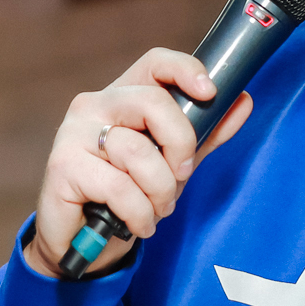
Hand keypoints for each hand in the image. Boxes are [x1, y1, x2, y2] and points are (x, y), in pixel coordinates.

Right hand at [26, 48, 252, 277]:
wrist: (81, 242)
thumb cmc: (126, 195)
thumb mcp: (172, 162)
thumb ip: (204, 133)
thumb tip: (242, 101)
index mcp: (122, 97)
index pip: (155, 63)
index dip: (185, 70)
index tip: (210, 92)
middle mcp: (94, 105)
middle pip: (152, 102)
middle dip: (180, 145)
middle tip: (182, 176)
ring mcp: (74, 133)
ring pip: (137, 151)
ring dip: (159, 191)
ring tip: (156, 209)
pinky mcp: (62, 166)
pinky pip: (119, 187)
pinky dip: (138, 212)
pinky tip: (136, 223)